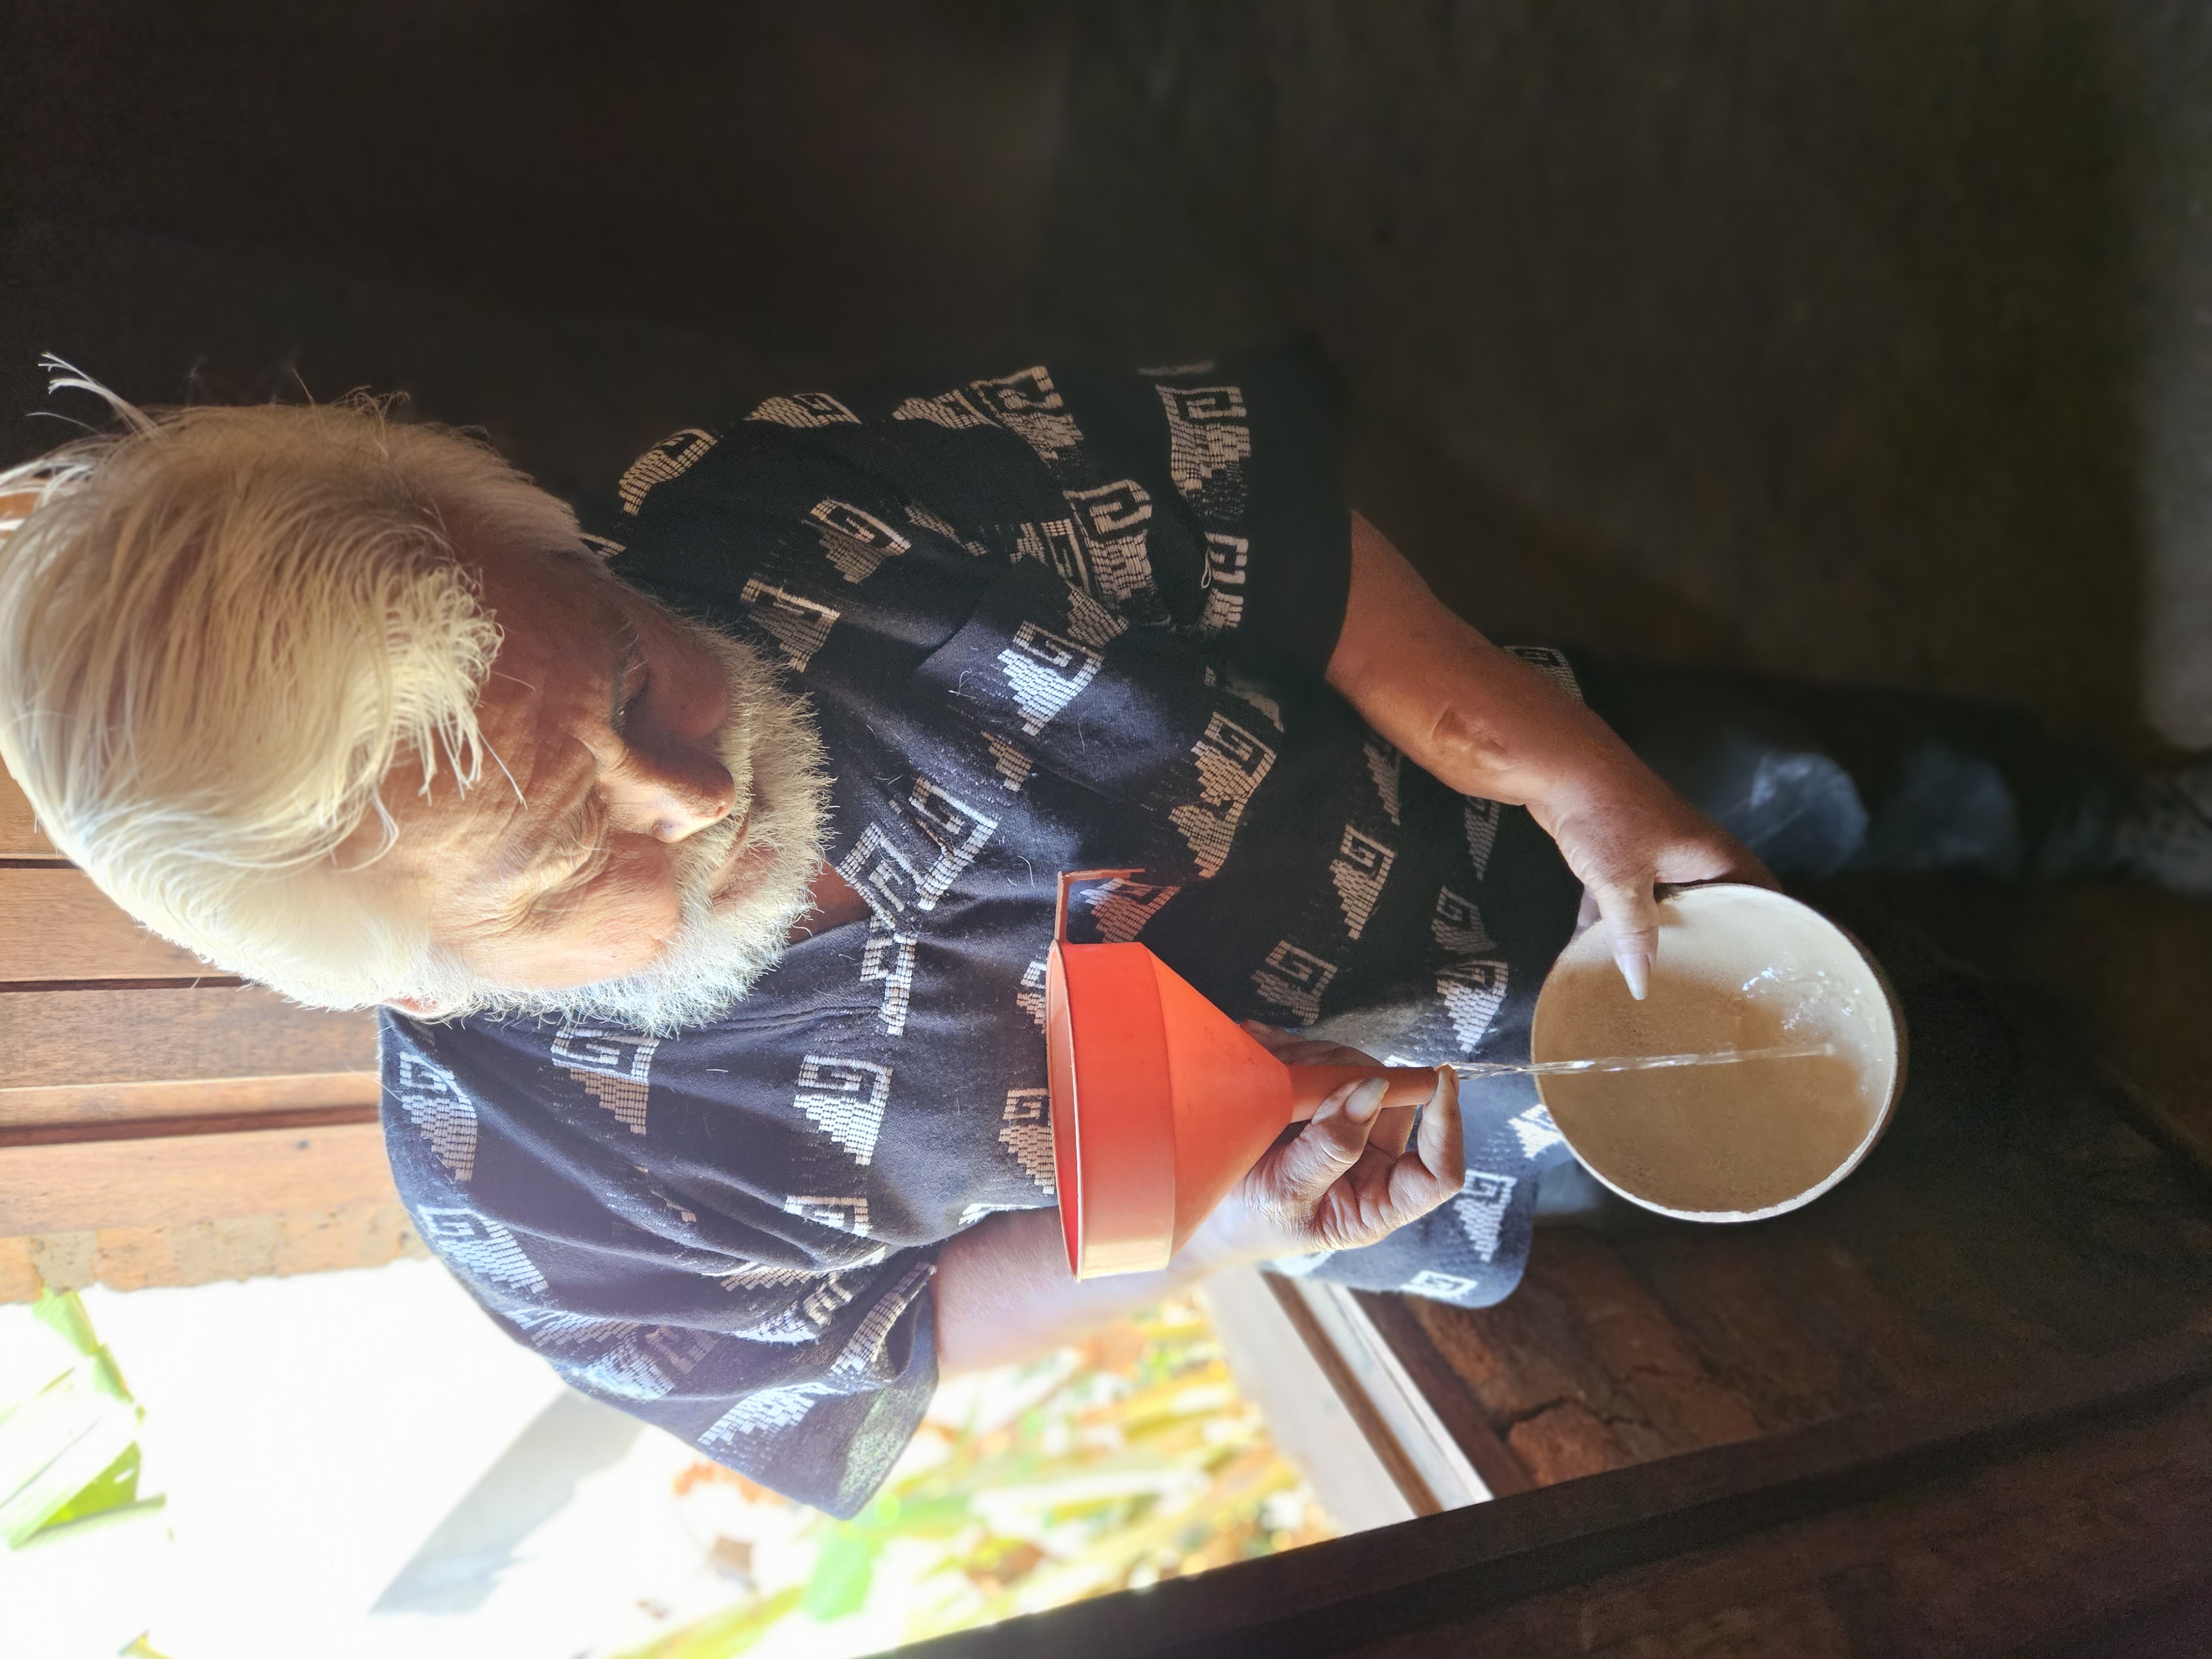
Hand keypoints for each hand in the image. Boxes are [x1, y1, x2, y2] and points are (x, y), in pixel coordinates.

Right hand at [1192, 1024, 1465, 1264]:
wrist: (1203, 1206)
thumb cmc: (1247, 1219)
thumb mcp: (1285, 1195)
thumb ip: (1330, 1149)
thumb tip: (1373, 1091)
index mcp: (1377, 1202)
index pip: (1439, 1171)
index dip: (1448, 1125)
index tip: (1441, 1078)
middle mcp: (1373, 1163)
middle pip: (1393, 1101)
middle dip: (1350, 1076)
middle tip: (1295, 1072)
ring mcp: (1349, 1129)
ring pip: (1358, 1071)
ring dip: (1314, 1060)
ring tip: (1267, 1064)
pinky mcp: (1322, 1101)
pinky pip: (1323, 1060)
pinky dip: (1293, 1051)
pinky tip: (1264, 1049)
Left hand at [1533, 761, 1775, 998]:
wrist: (1557, 766)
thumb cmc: (1605, 818)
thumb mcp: (1623, 883)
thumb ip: (1634, 934)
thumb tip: (1641, 984)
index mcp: (1712, 856)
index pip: (1758, 893)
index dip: (1766, 927)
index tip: (1764, 967)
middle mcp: (1691, 854)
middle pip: (1709, 904)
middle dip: (1703, 940)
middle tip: (1707, 984)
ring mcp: (1654, 851)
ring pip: (1662, 901)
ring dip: (1650, 932)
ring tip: (1653, 977)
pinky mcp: (1618, 852)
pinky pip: (1624, 894)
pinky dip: (1610, 918)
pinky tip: (1590, 949)